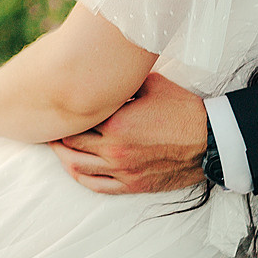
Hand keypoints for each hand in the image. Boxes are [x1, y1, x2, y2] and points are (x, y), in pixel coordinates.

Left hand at [49, 72, 208, 193]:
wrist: (210, 139)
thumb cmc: (182, 108)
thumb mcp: (150, 84)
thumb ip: (122, 82)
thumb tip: (103, 71)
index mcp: (116, 124)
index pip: (75, 121)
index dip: (61, 114)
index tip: (53, 105)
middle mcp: (114, 151)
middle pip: (71, 145)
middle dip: (56, 135)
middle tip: (47, 126)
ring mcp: (123, 171)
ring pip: (78, 168)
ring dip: (62, 157)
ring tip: (55, 147)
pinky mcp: (132, 185)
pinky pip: (97, 186)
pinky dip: (80, 177)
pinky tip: (74, 169)